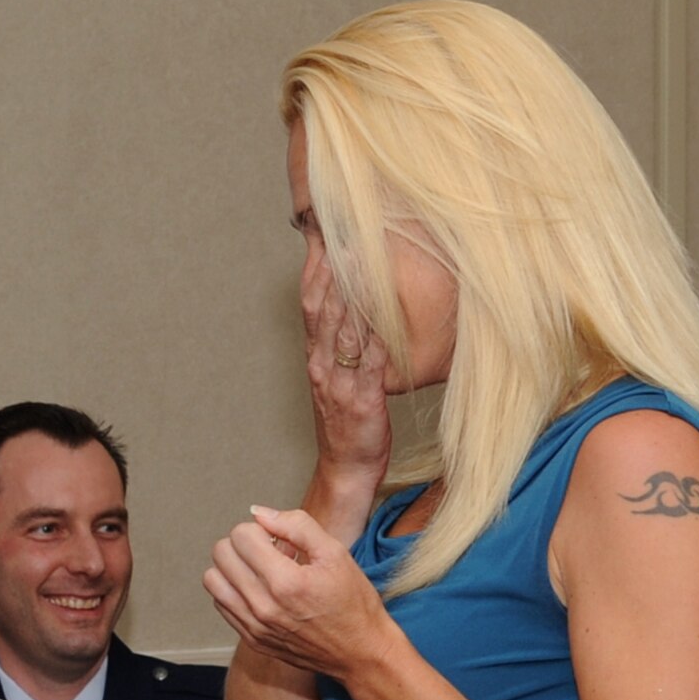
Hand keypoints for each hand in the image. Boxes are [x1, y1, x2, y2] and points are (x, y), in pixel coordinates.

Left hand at [204, 506, 396, 683]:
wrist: (360, 652)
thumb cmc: (353, 602)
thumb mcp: (335, 553)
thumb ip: (297, 525)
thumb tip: (259, 513)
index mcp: (285, 582)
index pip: (241, 536)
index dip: (259, 529)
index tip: (278, 540)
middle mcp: (263, 607)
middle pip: (222, 554)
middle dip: (243, 544)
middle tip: (268, 551)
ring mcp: (254, 626)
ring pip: (213, 580)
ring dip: (232, 566)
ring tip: (260, 570)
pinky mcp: (252, 639)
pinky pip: (221, 604)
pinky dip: (233, 590)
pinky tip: (259, 590)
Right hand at [302, 247, 391, 487]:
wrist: (345, 468)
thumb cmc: (347, 423)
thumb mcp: (335, 379)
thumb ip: (340, 345)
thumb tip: (352, 309)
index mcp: (315, 357)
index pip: (311, 303)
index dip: (317, 268)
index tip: (327, 235)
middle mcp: (322, 365)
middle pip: (324, 307)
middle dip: (334, 268)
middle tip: (346, 231)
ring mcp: (340, 381)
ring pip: (345, 327)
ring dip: (355, 290)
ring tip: (366, 256)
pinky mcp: (364, 398)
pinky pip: (371, 357)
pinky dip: (378, 330)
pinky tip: (387, 307)